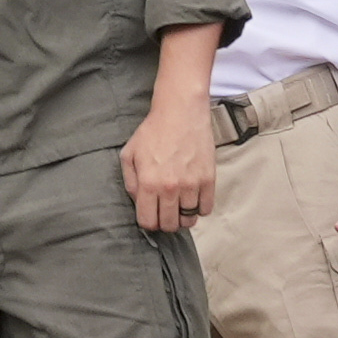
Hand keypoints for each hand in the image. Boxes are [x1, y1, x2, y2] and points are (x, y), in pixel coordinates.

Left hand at [121, 87, 219, 233]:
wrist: (180, 112)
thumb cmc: (153, 132)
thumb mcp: (129, 154)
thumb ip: (130, 182)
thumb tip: (138, 202)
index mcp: (148, 183)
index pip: (148, 222)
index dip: (148, 222)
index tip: (150, 215)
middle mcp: (170, 188)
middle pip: (170, 225)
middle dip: (165, 222)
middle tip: (164, 212)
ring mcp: (192, 185)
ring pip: (189, 220)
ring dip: (183, 216)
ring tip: (179, 205)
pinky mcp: (209, 180)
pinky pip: (206, 209)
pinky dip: (200, 208)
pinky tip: (193, 199)